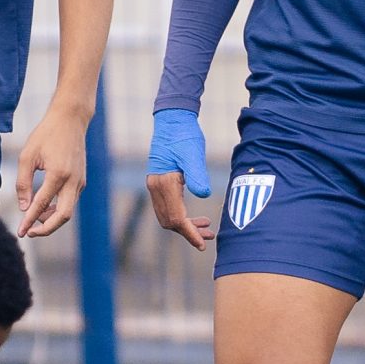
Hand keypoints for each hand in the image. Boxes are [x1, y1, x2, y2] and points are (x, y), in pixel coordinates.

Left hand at [14, 100, 90, 239]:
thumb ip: (23, 183)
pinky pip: (70, 202)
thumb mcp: (27, 156)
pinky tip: (43, 206)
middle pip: (63, 216)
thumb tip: (24, 208)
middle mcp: (73, 181)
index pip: (42, 204)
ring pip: (68, 211)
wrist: (70, 120)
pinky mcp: (81, 181)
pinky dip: (57, 209)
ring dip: (50, 219)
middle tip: (30, 232)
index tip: (21, 231)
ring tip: (32, 216)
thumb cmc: (46, 135)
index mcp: (58, 174)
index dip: (30, 220)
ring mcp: (80, 182)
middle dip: (46, 229)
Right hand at [144, 107, 213, 250]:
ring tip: (207, 228)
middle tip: (210, 235)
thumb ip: (198, 175)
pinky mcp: (158, 182)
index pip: (176, 218)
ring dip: (185, 226)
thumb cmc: (185, 135)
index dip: (189, 233)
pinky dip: (181, 215)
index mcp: (164, 183)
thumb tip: (204, 194)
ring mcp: (154, 185)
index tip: (202, 244)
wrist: (172, 119)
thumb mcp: (194, 155)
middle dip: (188, 232)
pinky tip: (196, 215)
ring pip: (167, 216)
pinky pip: (167, 207)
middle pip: (169, 222)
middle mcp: (155, 187)